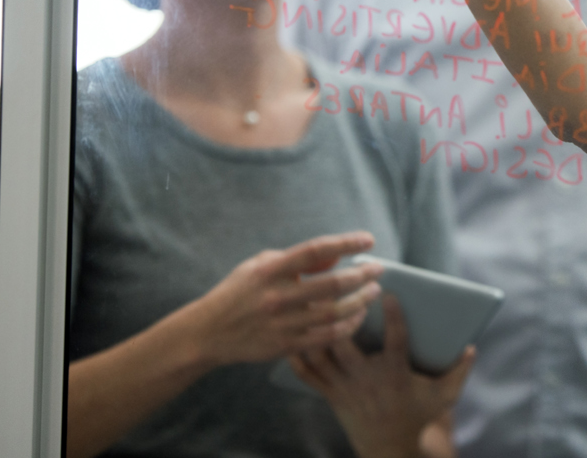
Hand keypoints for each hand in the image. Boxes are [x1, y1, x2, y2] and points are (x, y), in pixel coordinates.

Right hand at [176, 231, 383, 369]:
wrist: (209, 332)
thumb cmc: (240, 291)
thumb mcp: (261, 265)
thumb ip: (298, 260)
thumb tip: (335, 255)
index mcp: (271, 270)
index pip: (316, 251)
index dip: (346, 244)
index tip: (369, 240)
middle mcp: (278, 297)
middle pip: (333, 284)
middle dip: (363, 275)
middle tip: (378, 269)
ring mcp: (283, 324)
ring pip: (335, 313)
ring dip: (361, 301)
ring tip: (373, 291)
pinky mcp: (286, 346)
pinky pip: (327, 337)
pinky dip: (348, 326)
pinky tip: (358, 316)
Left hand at [290, 294, 476, 457]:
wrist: (389, 449)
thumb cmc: (417, 415)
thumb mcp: (444, 396)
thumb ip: (460, 371)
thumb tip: (472, 346)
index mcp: (395, 374)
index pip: (395, 339)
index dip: (393, 315)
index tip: (388, 292)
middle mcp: (367, 379)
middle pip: (346, 344)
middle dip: (341, 316)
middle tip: (338, 289)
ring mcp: (346, 387)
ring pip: (323, 356)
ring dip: (315, 330)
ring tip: (310, 303)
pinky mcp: (332, 395)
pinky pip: (309, 374)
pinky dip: (298, 355)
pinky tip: (293, 334)